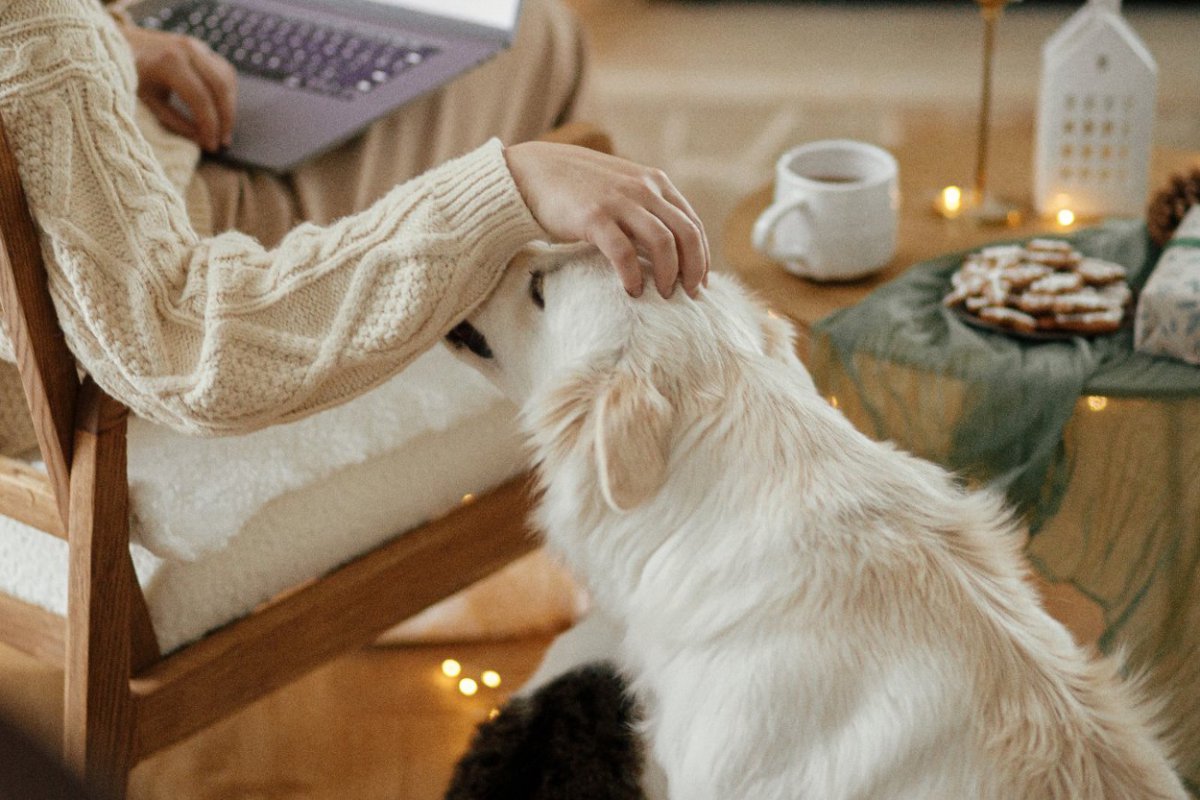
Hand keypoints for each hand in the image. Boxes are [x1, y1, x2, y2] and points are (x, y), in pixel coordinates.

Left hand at [118, 25, 237, 152]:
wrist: (122, 43)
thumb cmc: (130, 75)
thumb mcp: (148, 102)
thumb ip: (175, 122)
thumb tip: (202, 140)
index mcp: (169, 62)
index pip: (200, 98)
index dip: (209, 126)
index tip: (211, 147)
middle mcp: (187, 50)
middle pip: (220, 88)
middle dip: (225, 119)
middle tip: (223, 142)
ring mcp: (197, 46)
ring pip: (227, 79)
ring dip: (229, 107)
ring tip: (223, 130)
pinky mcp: (203, 48)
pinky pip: (224, 72)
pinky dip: (227, 94)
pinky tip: (220, 110)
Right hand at [504, 141, 708, 298]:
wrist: (533, 172)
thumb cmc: (577, 188)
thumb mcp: (622, 188)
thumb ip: (646, 208)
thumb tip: (668, 248)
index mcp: (654, 183)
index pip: (692, 222)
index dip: (702, 256)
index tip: (699, 282)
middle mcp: (642, 189)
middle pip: (686, 233)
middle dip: (693, 268)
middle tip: (689, 294)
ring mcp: (619, 201)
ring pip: (662, 242)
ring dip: (669, 274)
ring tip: (663, 294)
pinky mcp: (594, 217)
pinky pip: (624, 252)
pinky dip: (633, 275)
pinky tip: (632, 290)